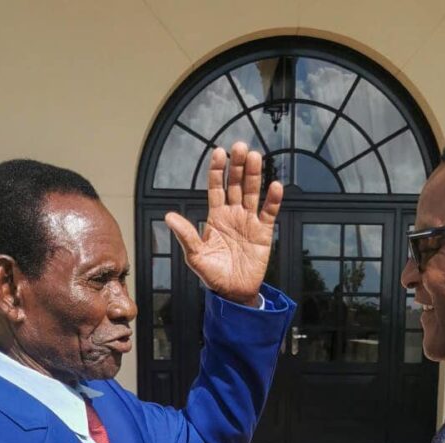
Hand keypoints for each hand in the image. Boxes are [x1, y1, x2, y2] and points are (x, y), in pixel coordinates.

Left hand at [165, 142, 282, 305]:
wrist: (233, 293)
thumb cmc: (213, 276)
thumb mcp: (196, 256)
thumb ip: (186, 235)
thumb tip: (169, 216)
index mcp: (216, 217)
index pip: (216, 188)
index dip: (218, 171)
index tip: (219, 152)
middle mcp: (233, 215)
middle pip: (236, 184)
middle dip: (238, 166)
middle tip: (240, 147)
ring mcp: (249, 222)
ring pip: (253, 193)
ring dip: (254, 175)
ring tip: (255, 157)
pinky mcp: (264, 233)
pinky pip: (269, 213)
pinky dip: (273, 200)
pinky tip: (274, 186)